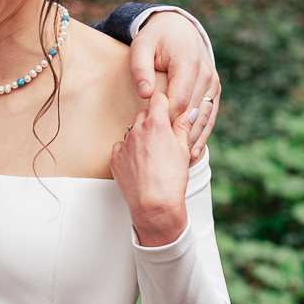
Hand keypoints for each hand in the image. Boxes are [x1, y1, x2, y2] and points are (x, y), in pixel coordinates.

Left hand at [111, 91, 191, 246]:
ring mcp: (124, 144)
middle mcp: (137, 130)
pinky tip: (139, 163)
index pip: (157, 99)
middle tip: (163, 136)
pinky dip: (129, 151)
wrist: (154, 204)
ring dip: (140, 135)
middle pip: (143, 114)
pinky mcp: (115, 159)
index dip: (164, 103)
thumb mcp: (183, 149)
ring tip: (152, 154)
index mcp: (155, 124)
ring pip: (132, 131)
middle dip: (152, 121)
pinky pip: (121, 147)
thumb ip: (183, 127)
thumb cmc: (172, 178)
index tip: (168, 110)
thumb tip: (188, 112)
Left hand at [127, 9, 221, 156]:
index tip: (155, 139)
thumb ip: (140, 68)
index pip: (178, 99)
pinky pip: (210, 115)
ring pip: (204, 116)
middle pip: (192, 110)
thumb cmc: (156, 39)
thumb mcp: (141, 46)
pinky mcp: (214, 90)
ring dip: (194, 139)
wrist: (179, 29)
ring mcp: (212, 83)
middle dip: (180, 134)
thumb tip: (146, 93)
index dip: (167, 121)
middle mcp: (205, 73)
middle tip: (166, 157)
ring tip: (183, 161)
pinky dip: (203, 133)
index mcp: (187, 62)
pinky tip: (194, 151)